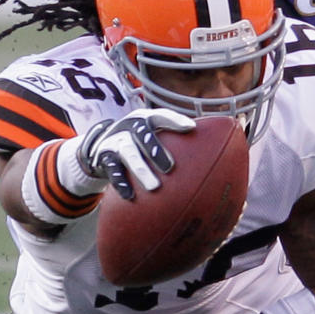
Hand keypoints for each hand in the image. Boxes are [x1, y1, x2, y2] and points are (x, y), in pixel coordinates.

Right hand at [78, 108, 194, 199]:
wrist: (101, 143)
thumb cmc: (140, 141)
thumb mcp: (152, 133)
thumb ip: (176, 139)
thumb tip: (213, 151)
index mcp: (145, 119)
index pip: (160, 116)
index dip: (175, 120)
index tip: (191, 128)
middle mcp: (129, 127)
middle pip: (143, 134)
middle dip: (156, 149)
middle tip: (170, 168)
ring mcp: (116, 141)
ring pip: (129, 154)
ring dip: (141, 170)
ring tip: (154, 188)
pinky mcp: (104, 157)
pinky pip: (113, 171)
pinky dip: (121, 184)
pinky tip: (131, 197)